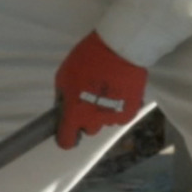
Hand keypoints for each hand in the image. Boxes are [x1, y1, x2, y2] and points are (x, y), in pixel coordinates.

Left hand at [53, 32, 147, 149]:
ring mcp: (113, 118)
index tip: (67, 129)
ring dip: (104, 111)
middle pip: (88, 130)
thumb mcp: (63, 75)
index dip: (65, 137)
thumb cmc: (86, 60)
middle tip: (89, 99)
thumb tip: (62, 108)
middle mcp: (94, 121)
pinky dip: (119, 108)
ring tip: (107, 90)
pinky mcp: (130, 112)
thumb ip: (61, 97)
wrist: (119, 50)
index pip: (66, 141)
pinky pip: (121, 116)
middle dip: (87, 119)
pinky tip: (119, 92)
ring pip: (105, 121)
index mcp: (74, 113)